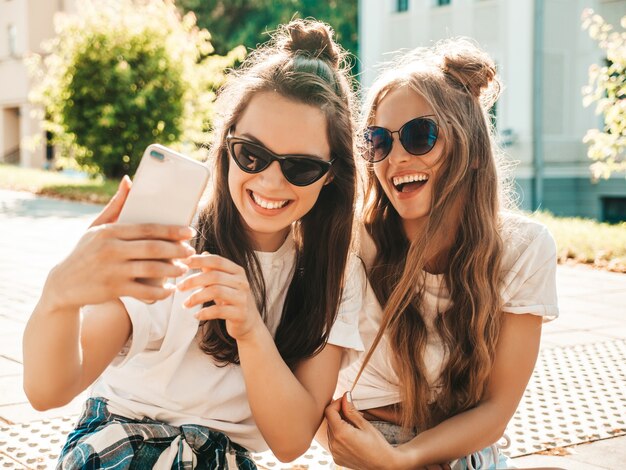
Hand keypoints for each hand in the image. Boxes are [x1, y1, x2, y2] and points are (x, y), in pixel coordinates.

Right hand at [42, 178, 195, 309]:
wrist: (63, 284)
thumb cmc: (85, 252)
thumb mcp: (96, 227)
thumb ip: (116, 205)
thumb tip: (129, 180)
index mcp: (110, 231)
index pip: (148, 228)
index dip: (172, 231)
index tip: (190, 232)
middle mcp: (110, 249)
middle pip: (153, 248)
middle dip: (177, 250)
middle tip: (191, 252)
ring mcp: (112, 270)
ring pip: (151, 269)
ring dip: (172, 270)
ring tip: (183, 269)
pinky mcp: (113, 289)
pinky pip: (144, 291)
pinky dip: (160, 292)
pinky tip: (170, 289)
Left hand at [177, 254, 262, 340]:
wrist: (249, 323)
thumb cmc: (232, 300)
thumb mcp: (224, 283)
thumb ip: (214, 270)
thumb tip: (203, 253)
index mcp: (238, 271)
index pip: (217, 260)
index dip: (199, 260)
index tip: (182, 262)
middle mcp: (242, 282)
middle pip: (214, 276)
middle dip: (193, 280)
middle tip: (179, 287)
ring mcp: (242, 298)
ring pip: (216, 291)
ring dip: (196, 297)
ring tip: (185, 304)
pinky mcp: (240, 314)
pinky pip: (219, 311)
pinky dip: (204, 313)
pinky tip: (196, 315)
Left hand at [325, 393, 450, 469]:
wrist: (383, 465)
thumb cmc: (377, 444)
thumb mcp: (365, 424)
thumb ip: (351, 410)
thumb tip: (345, 396)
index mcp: (341, 433)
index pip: (329, 411)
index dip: (336, 403)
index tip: (345, 401)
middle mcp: (334, 444)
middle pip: (329, 420)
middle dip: (338, 412)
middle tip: (353, 412)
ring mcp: (334, 452)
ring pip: (330, 430)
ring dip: (338, 424)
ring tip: (354, 425)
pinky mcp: (336, 458)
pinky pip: (333, 441)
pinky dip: (339, 435)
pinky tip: (351, 436)